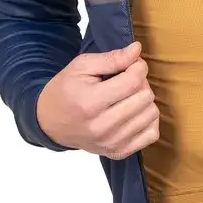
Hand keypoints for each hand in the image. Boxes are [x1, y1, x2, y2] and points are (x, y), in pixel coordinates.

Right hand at [36, 40, 160, 157]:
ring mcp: (111, 142)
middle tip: (127, 80)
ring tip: (128, 96)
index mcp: (91, 102)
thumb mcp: (81, 67)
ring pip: (151, 114)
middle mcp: (102, 126)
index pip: (133, 81)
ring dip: (144, 100)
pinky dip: (147, 120)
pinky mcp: (119, 152)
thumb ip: (111, 58)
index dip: (138, 66)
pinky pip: (152, 134)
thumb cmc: (66, 91)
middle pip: (145, 97)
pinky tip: (134, 112)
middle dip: (141, 82)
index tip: (131, 64)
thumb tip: (137, 50)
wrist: (51, 123)